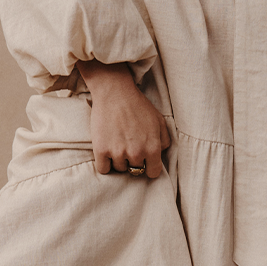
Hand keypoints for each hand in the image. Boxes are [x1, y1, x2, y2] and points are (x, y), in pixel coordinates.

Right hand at [77, 60, 170, 178]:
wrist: (115, 92)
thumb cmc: (138, 105)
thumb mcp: (159, 120)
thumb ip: (164, 140)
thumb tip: (161, 154)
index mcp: (153, 147)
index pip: (153, 173)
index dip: (149, 166)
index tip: (145, 161)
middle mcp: (137, 153)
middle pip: (135, 171)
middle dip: (134, 161)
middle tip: (129, 146)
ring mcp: (118, 153)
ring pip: (119, 169)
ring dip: (119, 160)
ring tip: (118, 142)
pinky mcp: (101, 151)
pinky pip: (104, 169)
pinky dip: (105, 163)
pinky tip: (107, 150)